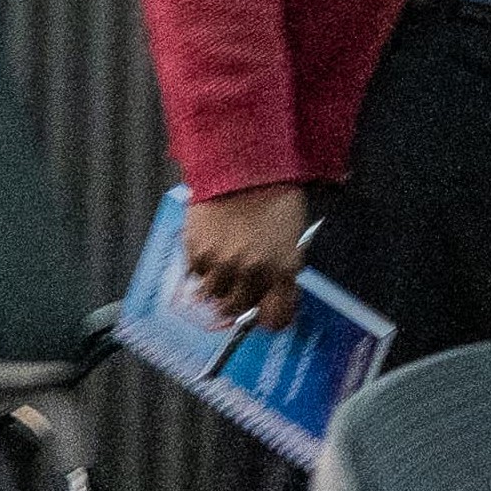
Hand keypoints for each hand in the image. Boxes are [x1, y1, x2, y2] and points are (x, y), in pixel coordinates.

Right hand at [183, 184, 315, 332]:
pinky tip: (211, 252)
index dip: (270, 318)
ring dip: (218, 287)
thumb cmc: (277, 201)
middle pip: (238, 309)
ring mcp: (221, 264)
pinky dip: (202, 269)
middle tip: (241, 288)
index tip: (266, 313)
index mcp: (283, 270)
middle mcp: (252, 272)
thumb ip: (282, 270)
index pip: (275, 318)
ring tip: (223, 269)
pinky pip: (196, 275)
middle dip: (240, 301)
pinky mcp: (197, 252)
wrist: (246, 171)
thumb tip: (271, 294)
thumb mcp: (294, 239)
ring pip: (213, 296)